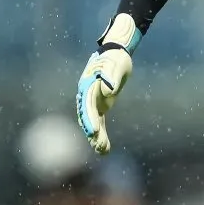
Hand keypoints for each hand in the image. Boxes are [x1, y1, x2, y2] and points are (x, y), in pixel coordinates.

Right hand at [75, 13, 140, 154]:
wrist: (115, 53)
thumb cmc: (116, 58)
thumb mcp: (116, 64)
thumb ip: (112, 76)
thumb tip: (109, 90)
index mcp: (88, 84)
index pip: (87, 104)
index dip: (89, 118)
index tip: (94, 131)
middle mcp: (87, 95)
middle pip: (87, 116)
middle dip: (92, 132)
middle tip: (99, 145)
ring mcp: (92, 101)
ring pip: (93, 122)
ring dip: (97, 137)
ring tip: (103, 151)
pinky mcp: (99, 105)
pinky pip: (99, 122)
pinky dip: (102, 134)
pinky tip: (104, 147)